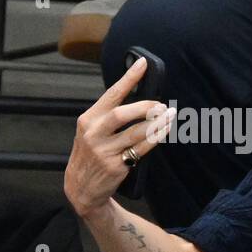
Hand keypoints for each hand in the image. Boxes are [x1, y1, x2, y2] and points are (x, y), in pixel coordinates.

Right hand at [65, 57, 171, 218]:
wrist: (82, 187)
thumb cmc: (91, 154)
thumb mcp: (91, 132)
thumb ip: (109, 117)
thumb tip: (141, 100)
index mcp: (88, 119)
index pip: (111, 94)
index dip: (128, 78)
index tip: (143, 63)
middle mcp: (94, 133)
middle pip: (122, 114)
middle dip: (145, 107)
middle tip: (161, 104)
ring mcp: (104, 150)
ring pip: (136, 132)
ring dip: (157, 123)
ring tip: (170, 114)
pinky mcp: (116, 165)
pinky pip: (141, 149)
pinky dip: (156, 138)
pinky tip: (165, 130)